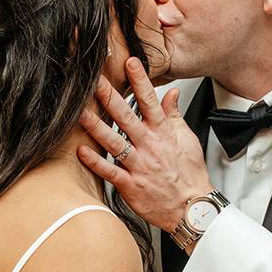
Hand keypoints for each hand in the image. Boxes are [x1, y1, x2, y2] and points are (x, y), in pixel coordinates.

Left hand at [78, 57, 213, 232]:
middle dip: (109, 97)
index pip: (151, 101)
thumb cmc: (189, 175)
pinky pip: (110, 172)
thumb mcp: (187, 140)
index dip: (140, 80)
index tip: (129, 62)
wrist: (192, 209)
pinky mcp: (130, 185)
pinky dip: (95, 162)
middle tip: (94, 80)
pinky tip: (81, 151)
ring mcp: (139, 166)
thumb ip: (174, 115)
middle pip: (126, 117)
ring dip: (96, 127)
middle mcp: (150, 146)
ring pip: (114, 142)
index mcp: (163, 133)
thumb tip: (172, 93)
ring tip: (80, 112)